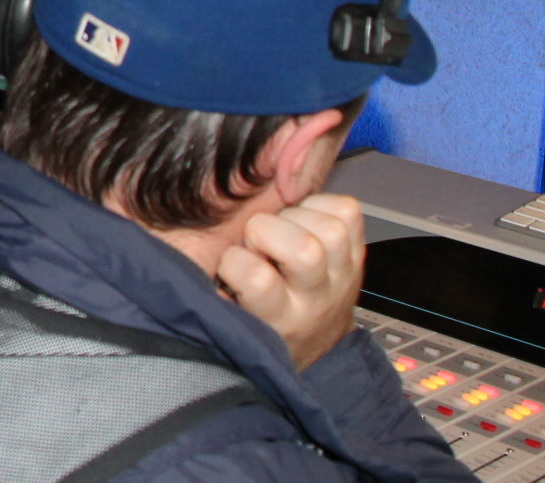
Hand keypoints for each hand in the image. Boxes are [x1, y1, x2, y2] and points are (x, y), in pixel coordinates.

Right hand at [216, 193, 363, 370]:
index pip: (258, 279)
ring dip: (297, 216)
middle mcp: (316, 298)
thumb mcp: (233, 315)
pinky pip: (347, 211)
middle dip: (267, 229)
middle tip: (257, 240)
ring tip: (282, 227)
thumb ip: (217, 283)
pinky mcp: (357, 254)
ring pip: (329, 228)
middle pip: (304, 250)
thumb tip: (188, 246)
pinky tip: (305, 219)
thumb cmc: (265, 321)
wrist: (315, 339)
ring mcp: (342, 275)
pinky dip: (322, 205)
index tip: (231, 265)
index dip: (235, 261)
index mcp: (279, 318)